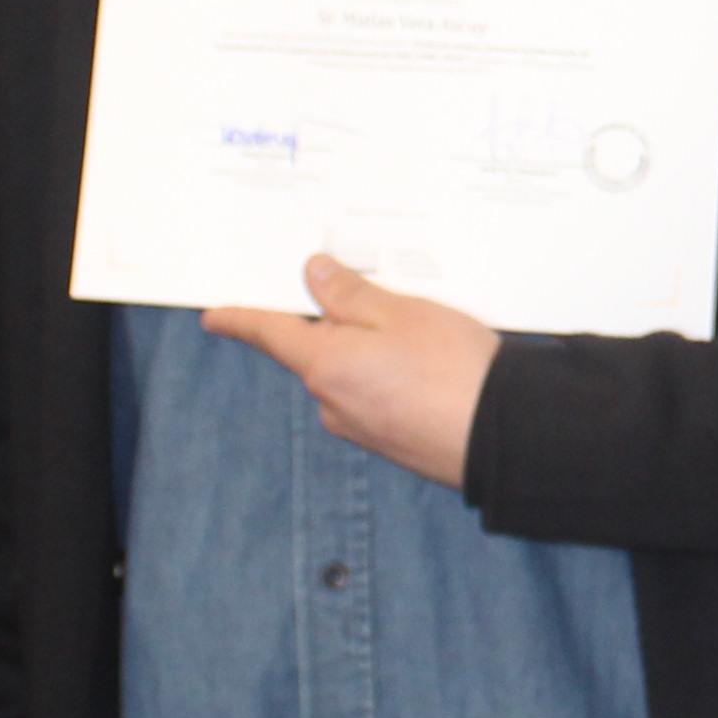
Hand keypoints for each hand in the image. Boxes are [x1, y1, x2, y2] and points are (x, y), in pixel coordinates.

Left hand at [209, 255, 497, 487]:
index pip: (270, 334)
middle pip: (318, 350)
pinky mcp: (389, 442)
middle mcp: (332, 402)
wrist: (503, 439)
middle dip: (338, 323)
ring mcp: (360, 427)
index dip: (240, 320)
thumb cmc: (453, 370)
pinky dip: (391, 376)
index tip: (214, 317)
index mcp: (325, 365)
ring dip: (371, 350)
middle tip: (378, 294)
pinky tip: (430, 366)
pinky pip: (375, 396)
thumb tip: (313, 275)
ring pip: (351, 373)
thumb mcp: (401, 313)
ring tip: (423, 333)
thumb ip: (350, 294)